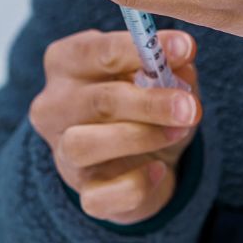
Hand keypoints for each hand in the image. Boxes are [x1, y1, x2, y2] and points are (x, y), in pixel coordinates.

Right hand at [29, 29, 200, 224]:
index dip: (139, 50)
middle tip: (189, 105)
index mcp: (66, 62)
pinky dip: (136, 184)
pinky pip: (101, 195)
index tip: (184, 48)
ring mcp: (62, 152)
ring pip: (84, 145)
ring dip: (139, 137)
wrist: (139, 158)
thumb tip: (183, 63)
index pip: (95, 51)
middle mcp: (53, 106)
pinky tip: (159, 170)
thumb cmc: (140, 102)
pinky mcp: (82, 192)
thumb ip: (168, 65)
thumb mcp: (157, 74)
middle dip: (149, 103)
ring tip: (178, 131)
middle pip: (96, 100)